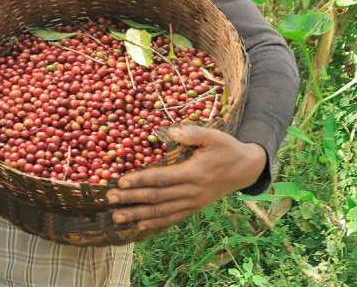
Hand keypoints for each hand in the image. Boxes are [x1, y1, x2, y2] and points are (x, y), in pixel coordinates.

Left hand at [106, 125, 266, 231]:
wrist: (246, 169)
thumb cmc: (226, 148)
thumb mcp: (213, 136)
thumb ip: (193, 133)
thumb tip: (171, 131)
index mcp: (194, 173)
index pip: (162, 179)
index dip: (141, 181)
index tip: (121, 181)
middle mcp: (191, 192)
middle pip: (157, 198)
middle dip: (132, 199)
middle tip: (110, 198)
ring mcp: (193, 203)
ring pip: (161, 212)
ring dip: (137, 215)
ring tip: (117, 217)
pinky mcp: (194, 208)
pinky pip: (171, 218)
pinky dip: (154, 223)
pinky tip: (138, 226)